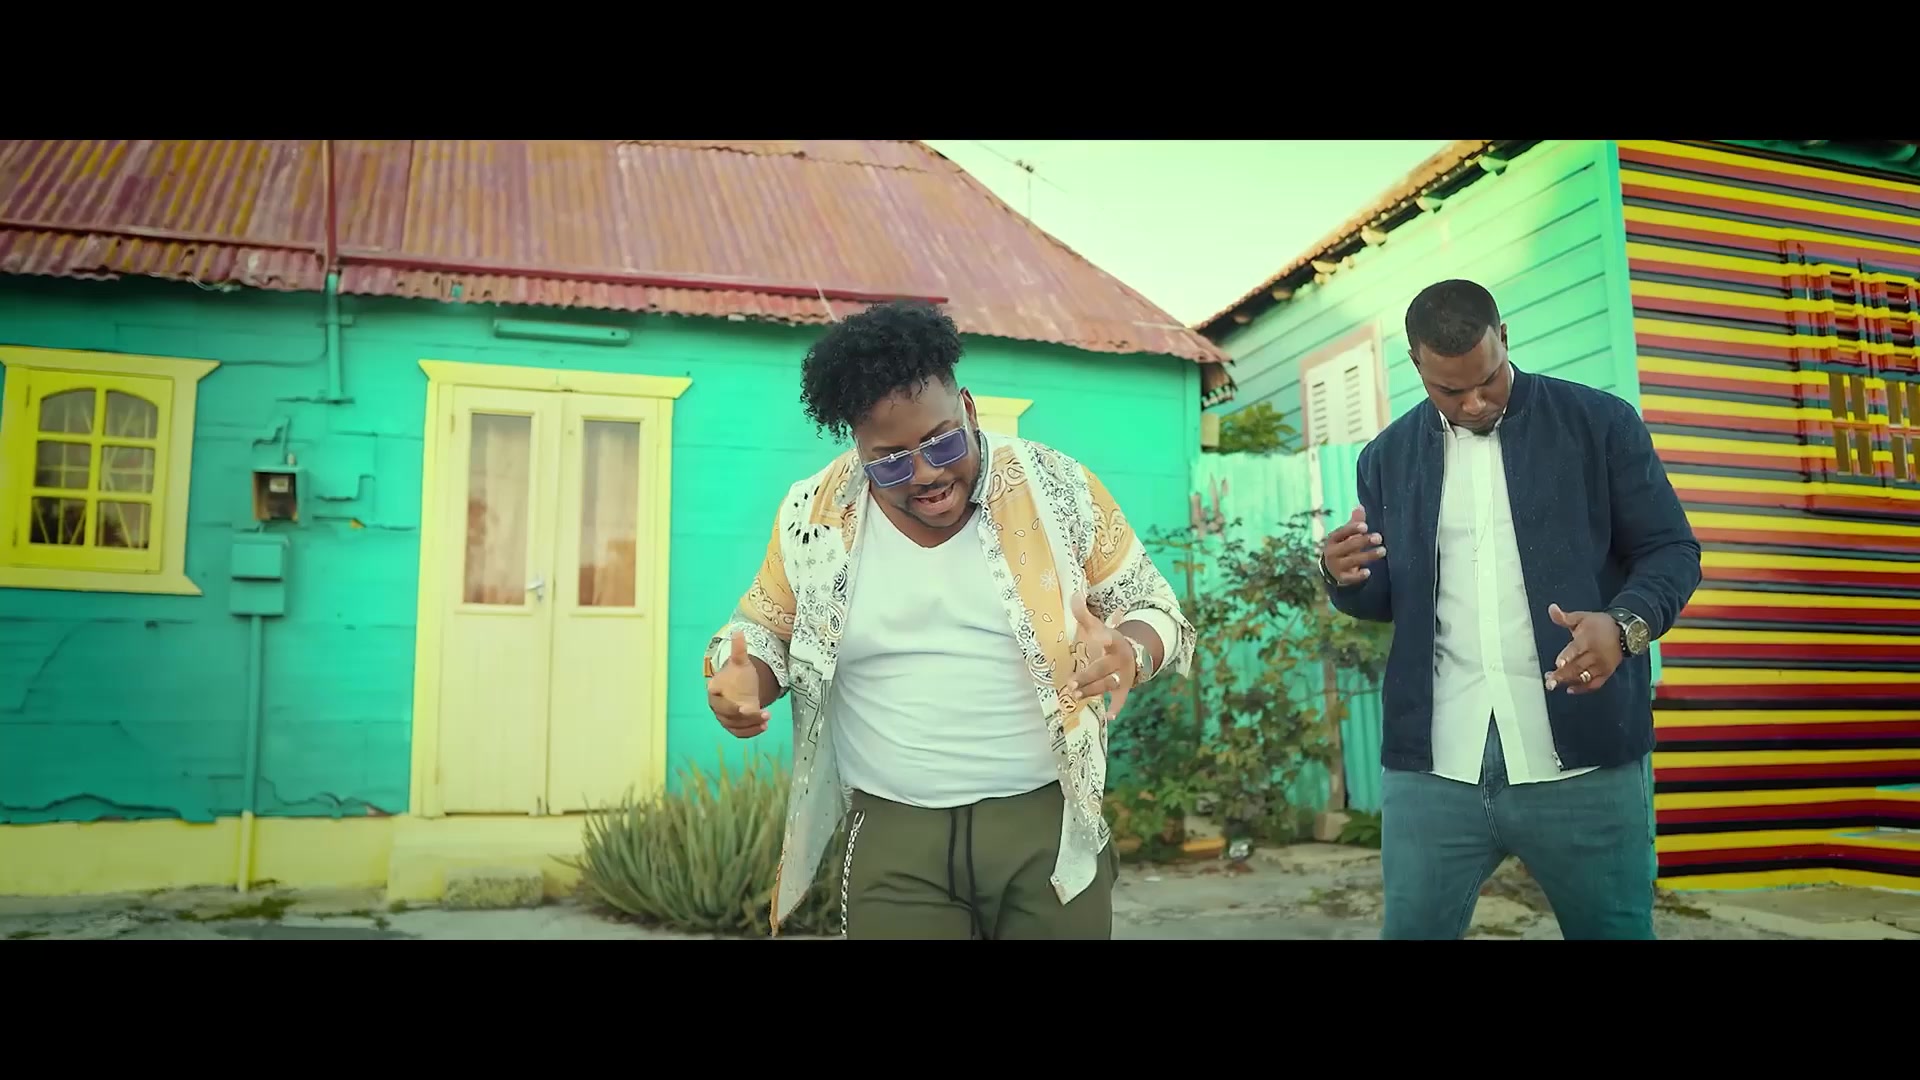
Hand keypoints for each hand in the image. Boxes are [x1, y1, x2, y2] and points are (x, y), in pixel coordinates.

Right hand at [708, 631, 769, 736]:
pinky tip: (764, 727)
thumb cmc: (737, 675)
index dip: (731, 706)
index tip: (747, 708)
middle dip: (746, 717)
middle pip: (728, 716)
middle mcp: (716, 706)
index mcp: (714, 690)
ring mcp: (724, 717)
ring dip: (751, 725)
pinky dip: (750, 732)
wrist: (739, 686)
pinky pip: (739, 732)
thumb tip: (739, 631)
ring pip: (735, 726)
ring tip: (767, 719)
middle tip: (763, 713)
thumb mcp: (740, 662)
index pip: (719, 701)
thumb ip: (739, 650)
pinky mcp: (733, 725)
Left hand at [1065, 592, 1138, 719]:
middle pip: (1102, 668)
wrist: (1133, 654)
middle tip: (1070, 682)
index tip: (1100, 637)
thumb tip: (1073, 594)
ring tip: (1075, 695)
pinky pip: (1121, 698)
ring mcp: (1123, 674)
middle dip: (1087, 675)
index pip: (1110, 637)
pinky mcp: (1124, 687)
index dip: (1105, 636)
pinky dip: (1117, 707)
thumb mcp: (1099, 626)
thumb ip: (1084, 614)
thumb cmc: (1109, 640)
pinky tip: (1110, 716)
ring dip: (1092, 690)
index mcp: (1114, 640)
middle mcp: (1120, 658)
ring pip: (1107, 683)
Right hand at [1322, 506, 1384, 585]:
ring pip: (1352, 560)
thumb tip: (1360, 505)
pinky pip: (1350, 578)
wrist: (1331, 570)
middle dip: (1364, 541)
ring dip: (1368, 556)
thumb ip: (1354, 523)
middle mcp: (1332, 552)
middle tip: (1379, 537)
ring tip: (1383, 551)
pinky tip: (1368, 572)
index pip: (1341, 532)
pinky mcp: (1341, 578)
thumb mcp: (1346, 536)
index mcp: (1333, 539)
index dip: (1352, 529)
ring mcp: (1336, 565)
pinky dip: (1358, 576)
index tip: (1365, 526)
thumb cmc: (1342, 547)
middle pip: (1348, 546)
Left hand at [1543, 604, 1622, 694]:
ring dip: (1568, 681)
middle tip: (1549, 682)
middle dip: (1562, 675)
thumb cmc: (1600, 624)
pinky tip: (1570, 690)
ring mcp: (1602, 665)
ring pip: (1584, 677)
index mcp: (1588, 639)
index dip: (1567, 656)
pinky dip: (1583, 689)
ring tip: (1553, 684)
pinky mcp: (1607, 673)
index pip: (1576, 649)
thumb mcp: (1582, 617)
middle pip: (1577, 666)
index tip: (1558, 663)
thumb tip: (1551, 608)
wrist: (1626, 632)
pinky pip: (1595, 684)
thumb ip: (1565, 617)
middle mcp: (1596, 654)